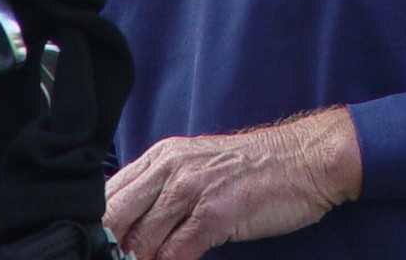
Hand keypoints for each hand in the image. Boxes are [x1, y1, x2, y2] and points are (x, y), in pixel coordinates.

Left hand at [104, 106, 361, 259]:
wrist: (306, 160)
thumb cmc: (254, 169)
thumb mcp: (200, 168)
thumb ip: (163, 192)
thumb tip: (130, 232)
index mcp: (164, 155)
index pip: (109, 196)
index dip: (98, 231)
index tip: (100, 253)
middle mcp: (173, 167)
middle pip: (116, 218)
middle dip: (114, 250)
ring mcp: (193, 189)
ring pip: (142, 241)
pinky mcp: (216, 213)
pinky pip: (175, 252)